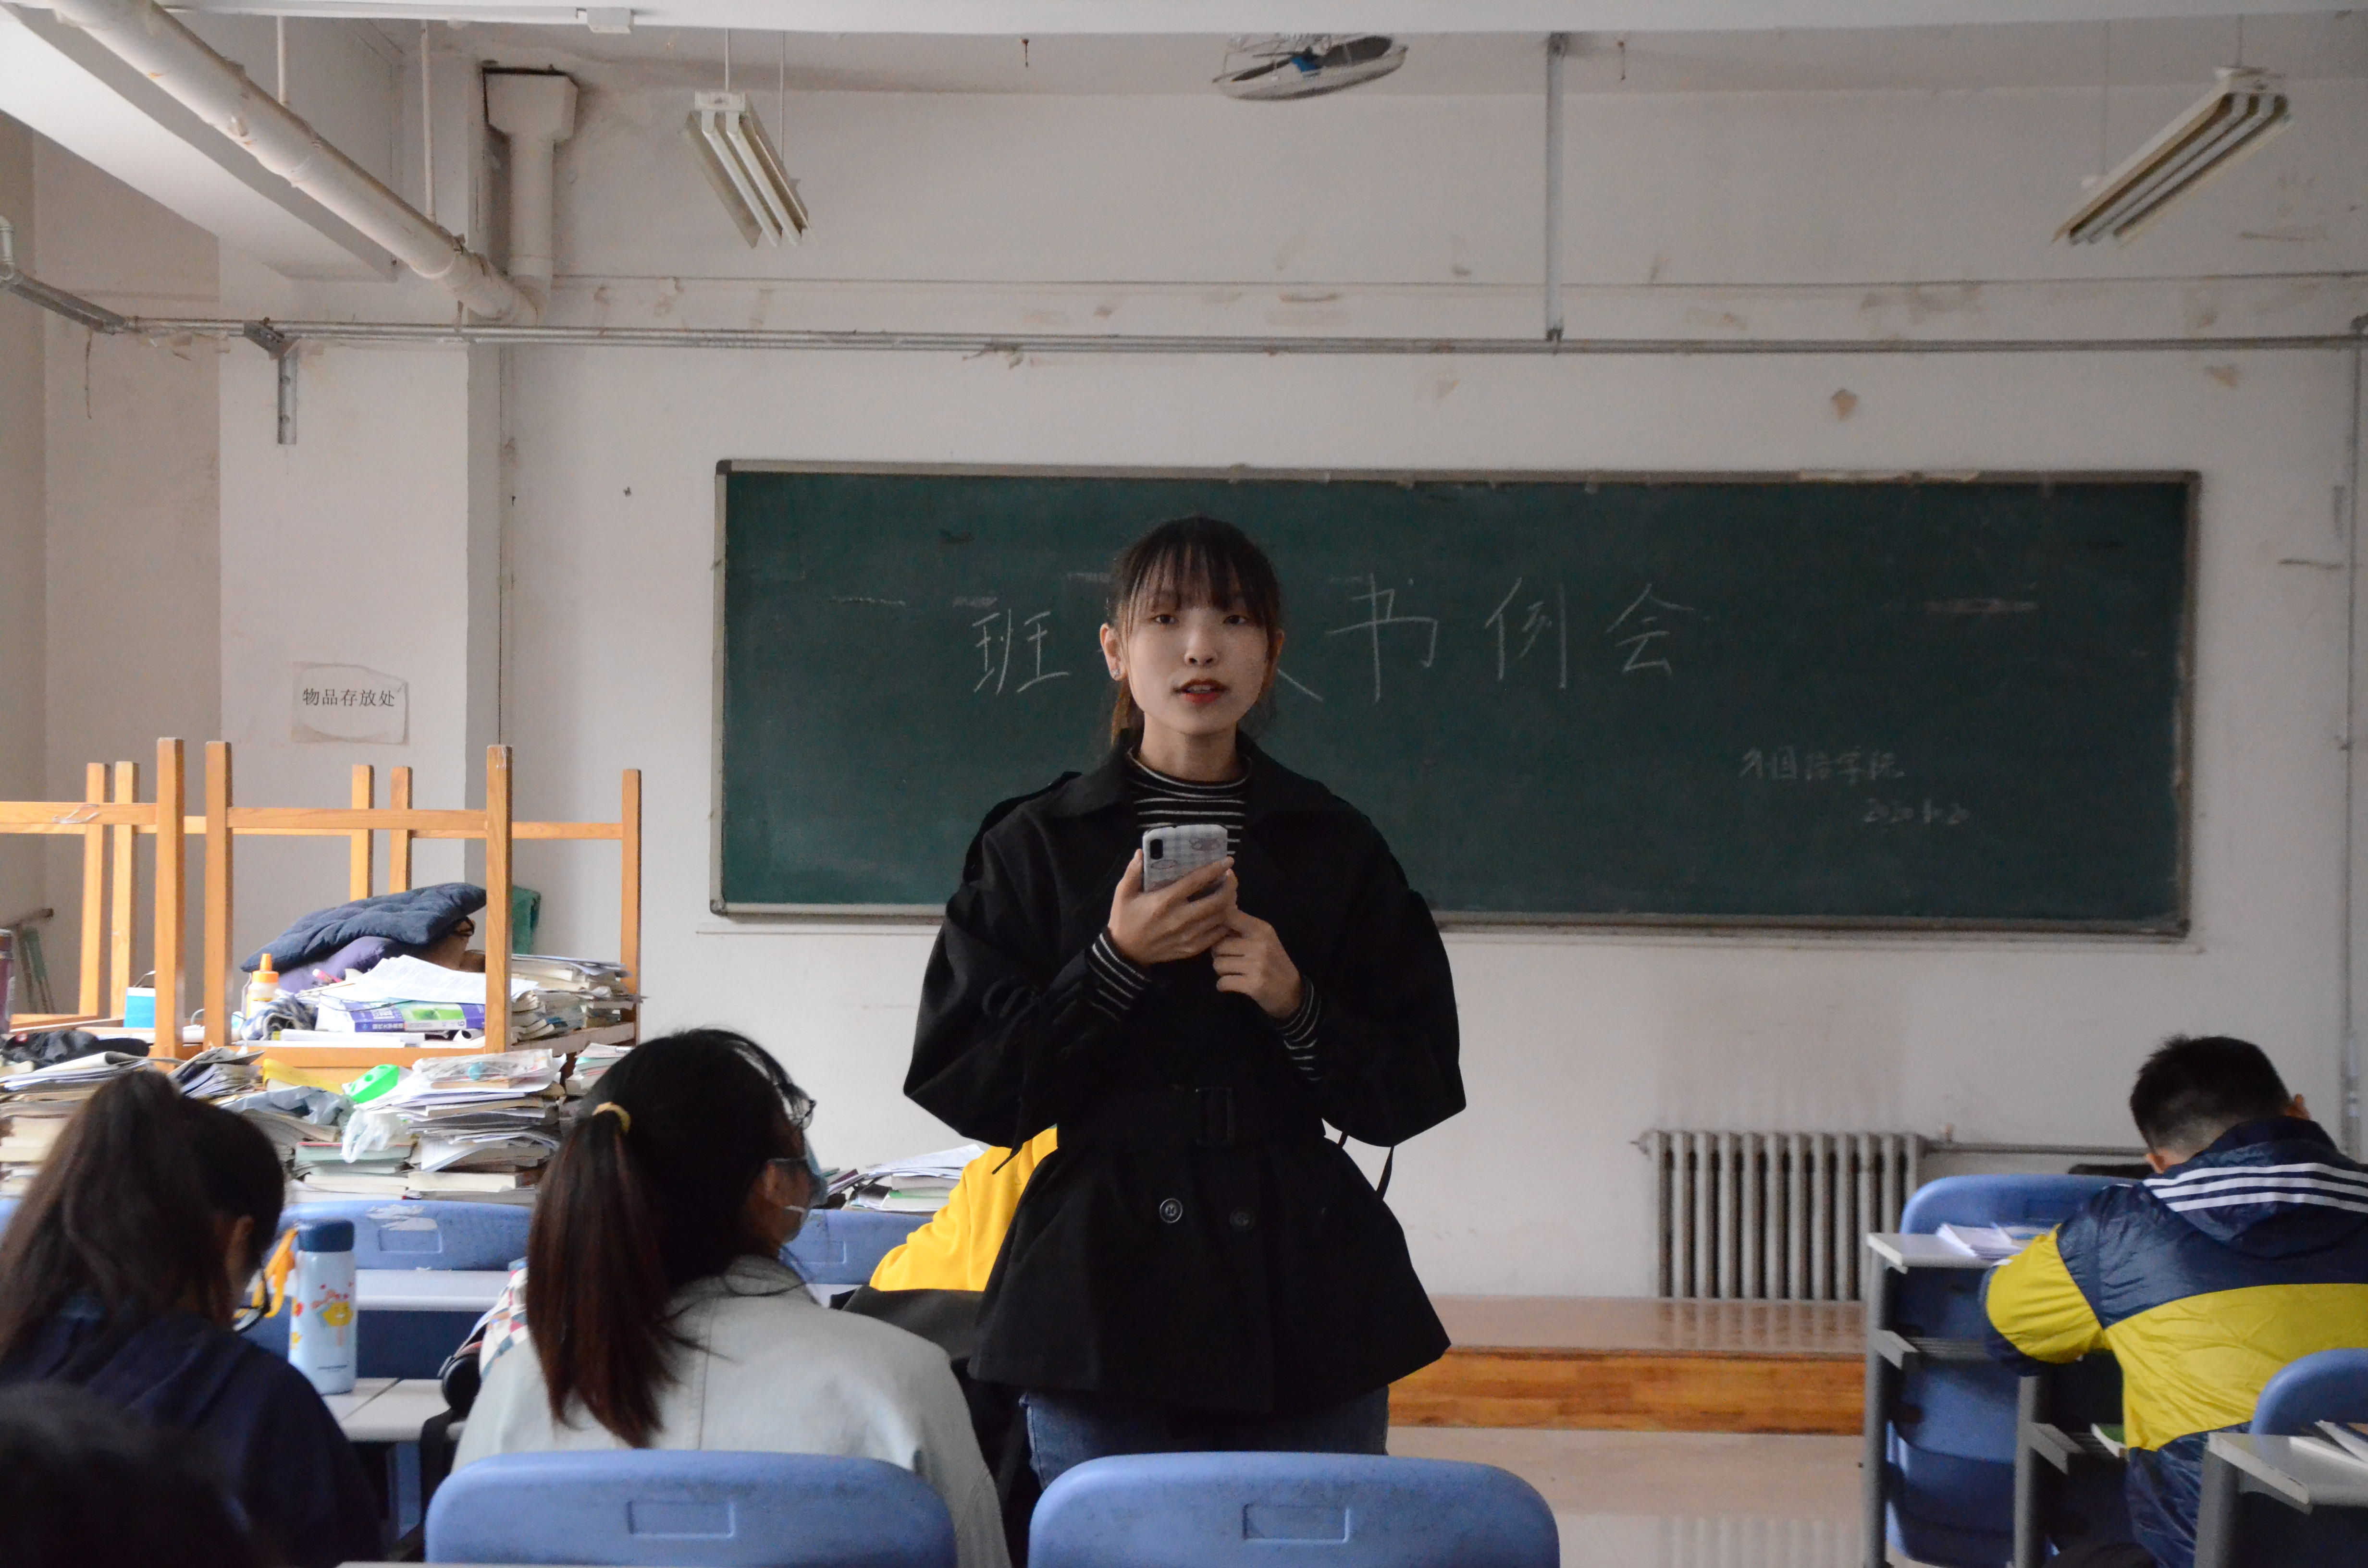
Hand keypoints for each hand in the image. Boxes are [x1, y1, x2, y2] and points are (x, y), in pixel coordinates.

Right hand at [1107, 850, 1237, 966]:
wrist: (1124, 953)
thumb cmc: (1125, 920)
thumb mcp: (1122, 893)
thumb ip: (1132, 872)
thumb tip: (1141, 852)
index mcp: (1164, 901)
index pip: (1196, 882)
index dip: (1215, 870)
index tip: (1228, 861)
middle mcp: (1180, 919)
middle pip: (1216, 901)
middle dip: (1229, 887)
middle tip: (1230, 878)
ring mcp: (1188, 936)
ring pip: (1219, 918)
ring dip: (1229, 903)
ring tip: (1229, 893)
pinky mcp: (1191, 949)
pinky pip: (1216, 935)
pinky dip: (1225, 922)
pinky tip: (1224, 913)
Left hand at [1212, 910, 1303, 1018]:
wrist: (1292, 991)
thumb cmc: (1273, 963)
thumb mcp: (1264, 940)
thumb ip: (1241, 929)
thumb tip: (1214, 920)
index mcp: (1261, 929)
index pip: (1229, 916)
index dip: (1216, 926)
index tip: (1219, 937)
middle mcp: (1260, 944)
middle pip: (1219, 945)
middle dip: (1219, 956)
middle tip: (1229, 962)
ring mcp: (1257, 964)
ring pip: (1218, 964)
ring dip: (1222, 972)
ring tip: (1233, 973)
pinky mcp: (1253, 984)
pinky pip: (1223, 982)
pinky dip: (1223, 986)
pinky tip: (1232, 985)